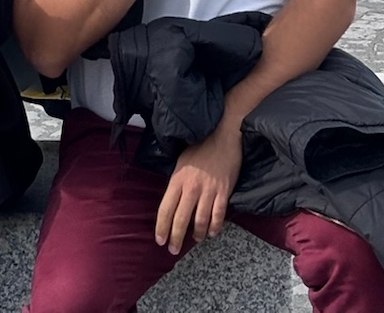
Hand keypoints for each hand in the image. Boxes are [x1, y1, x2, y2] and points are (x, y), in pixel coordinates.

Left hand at [155, 122, 241, 252]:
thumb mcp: (181, 162)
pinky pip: (218, 216)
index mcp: (177, 179)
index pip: (165, 209)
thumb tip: (172, 202)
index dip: (161, 227)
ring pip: (200, 221)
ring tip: (195, 239)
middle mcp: (191, 187)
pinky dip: (214, 228)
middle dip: (175, 238)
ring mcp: (208, 190)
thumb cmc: (200, 146)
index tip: (160, 240)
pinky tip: (211, 232)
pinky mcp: (223, 192)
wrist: (223, 134)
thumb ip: (176, 183)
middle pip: (180, 219)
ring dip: (196, 234)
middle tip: (173, 249)